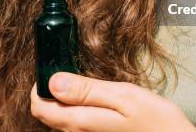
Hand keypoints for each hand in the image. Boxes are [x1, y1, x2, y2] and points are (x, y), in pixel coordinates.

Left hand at [30, 72, 195, 131]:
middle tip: (68, 74)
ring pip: (61, 122)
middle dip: (50, 94)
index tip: (50, 70)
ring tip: (83, 87)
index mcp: (81, 123)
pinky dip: (77, 113)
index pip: (40, 108)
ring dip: (64, 104)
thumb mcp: (124, 97)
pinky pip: (76, 127)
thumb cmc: (156, 122)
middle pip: (48, 116)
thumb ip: (87, 90)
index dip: (39, 87)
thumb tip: (54, 82)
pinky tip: (94, 104)